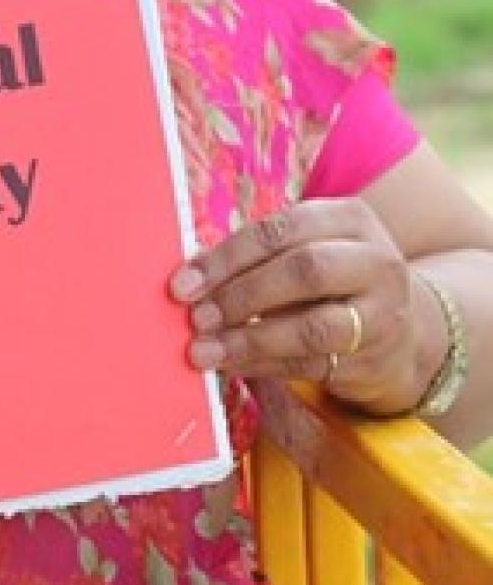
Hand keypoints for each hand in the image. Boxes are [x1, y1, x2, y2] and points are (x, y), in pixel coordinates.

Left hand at [170, 200, 420, 412]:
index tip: (183, 283)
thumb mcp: (305, 250)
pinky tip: (231, 365)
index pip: (281, 230)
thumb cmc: (329, 280)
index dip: (228, 257)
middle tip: (196, 316)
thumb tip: (188, 275)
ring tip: (205, 350)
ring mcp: (382, 314)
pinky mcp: (374, 360)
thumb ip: (256, 256)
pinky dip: (263, 366)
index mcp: (349, 219)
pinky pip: (312, 365)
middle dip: (241, 294)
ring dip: (250, 339)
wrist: (401, 330)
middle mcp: (375, 261)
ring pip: (313, 327)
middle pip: (304, 271)